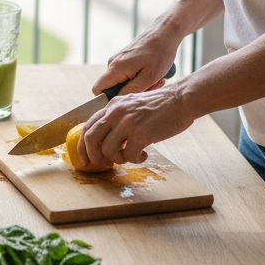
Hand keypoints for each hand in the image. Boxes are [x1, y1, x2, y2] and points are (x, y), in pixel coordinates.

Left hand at [78, 84, 194, 166]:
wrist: (181, 99)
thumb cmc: (161, 105)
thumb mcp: (132, 105)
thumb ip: (118, 117)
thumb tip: (106, 141)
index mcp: (112, 105)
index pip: (87, 126)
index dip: (83, 146)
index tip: (86, 159)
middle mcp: (116, 112)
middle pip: (91, 139)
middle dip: (94, 157)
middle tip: (105, 165)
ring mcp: (127, 122)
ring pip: (108, 150)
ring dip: (118, 159)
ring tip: (130, 157)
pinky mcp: (140, 133)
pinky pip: (128, 155)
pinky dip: (135, 160)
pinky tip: (144, 155)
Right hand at [91, 27, 179, 97]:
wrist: (164, 32)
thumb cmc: (159, 53)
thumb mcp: (149, 77)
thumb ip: (131, 90)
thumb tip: (116, 101)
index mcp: (115, 68)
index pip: (97, 90)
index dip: (107, 100)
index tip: (126, 101)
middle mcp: (113, 63)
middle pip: (112, 88)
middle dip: (130, 92)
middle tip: (151, 87)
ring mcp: (118, 60)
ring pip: (122, 82)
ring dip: (139, 85)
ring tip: (156, 79)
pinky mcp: (125, 58)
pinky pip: (127, 74)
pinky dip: (140, 78)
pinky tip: (154, 74)